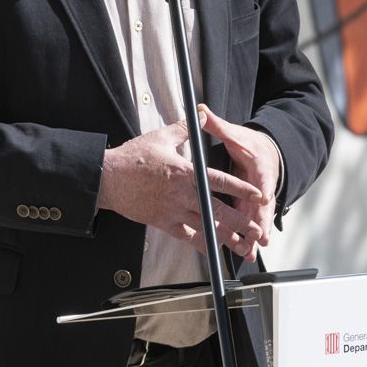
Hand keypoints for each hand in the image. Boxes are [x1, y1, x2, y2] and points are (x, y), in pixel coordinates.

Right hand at [96, 120, 268, 257]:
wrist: (108, 178)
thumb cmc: (133, 158)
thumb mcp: (161, 137)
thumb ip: (186, 129)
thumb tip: (202, 115)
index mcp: (186, 172)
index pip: (220, 181)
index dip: (241, 189)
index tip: (258, 196)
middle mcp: (182, 194)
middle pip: (217, 211)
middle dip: (240, 222)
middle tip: (256, 231)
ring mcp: (172, 210)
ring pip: (204, 227)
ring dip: (225, 237)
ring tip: (242, 246)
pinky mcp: (162, 222)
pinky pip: (186, 237)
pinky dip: (201, 244)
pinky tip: (213, 250)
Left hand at [198, 106, 280, 252]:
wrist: (267, 156)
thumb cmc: (250, 146)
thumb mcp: (236, 135)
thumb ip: (218, 126)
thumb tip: (202, 110)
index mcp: (258, 168)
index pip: (262, 180)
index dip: (262, 190)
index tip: (263, 200)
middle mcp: (260, 187)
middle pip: (261, 208)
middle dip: (260, 223)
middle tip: (259, 237)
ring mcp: (257, 202)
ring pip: (255, 221)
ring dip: (252, 237)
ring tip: (250, 253)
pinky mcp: (251, 210)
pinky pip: (248, 226)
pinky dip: (244, 239)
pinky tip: (241, 253)